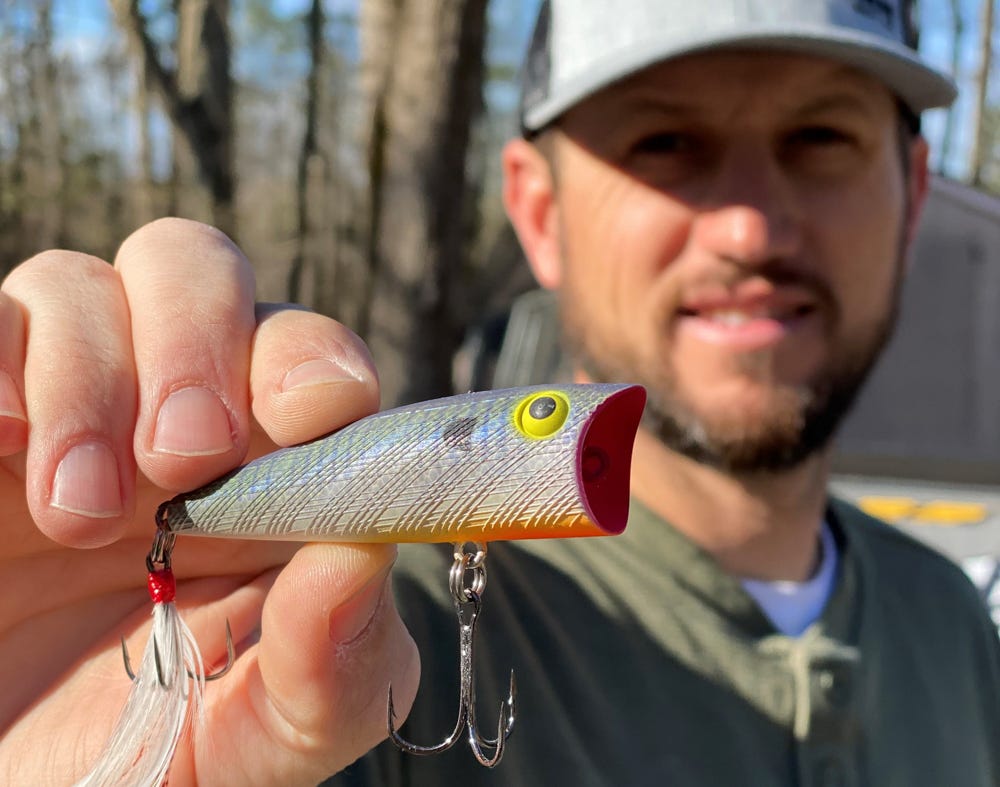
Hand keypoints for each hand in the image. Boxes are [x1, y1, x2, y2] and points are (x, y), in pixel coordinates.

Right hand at [0, 219, 418, 784]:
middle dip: (195, 343)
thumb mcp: (260, 732)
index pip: (310, 356)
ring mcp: (62, 404)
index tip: (307, 411)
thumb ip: (335, 663)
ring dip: (86, 381)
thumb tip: (364, 557)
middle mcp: (170, 414)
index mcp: (266, 469)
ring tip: (74, 516)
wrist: (11, 776)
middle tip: (180, 457)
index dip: (313, 362)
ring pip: (80, 285)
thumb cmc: (148, 747)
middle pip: (198, 270)